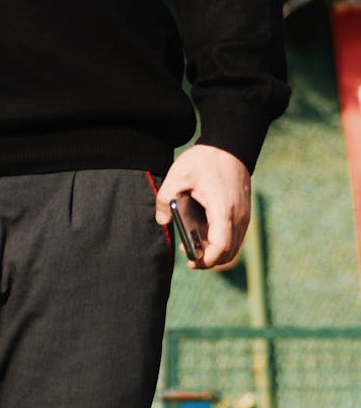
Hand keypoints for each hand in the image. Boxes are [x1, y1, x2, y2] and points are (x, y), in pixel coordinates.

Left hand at [155, 144, 250, 268]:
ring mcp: (244, 216)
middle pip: (229, 252)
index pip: (221, 247)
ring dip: (216, 251)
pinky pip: (235, 236)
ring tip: (194, 243)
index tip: (191, 261)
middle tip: (189, 253)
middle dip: (209, 259)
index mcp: (222, 209)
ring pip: (234, 246)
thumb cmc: (204, 160)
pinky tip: (205, 232)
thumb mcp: (178, 174)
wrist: (230, 146)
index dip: (207, 260)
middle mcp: (238, 217)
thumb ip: (166, 198)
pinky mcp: (244, 213)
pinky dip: (222, 241)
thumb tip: (162, 221)